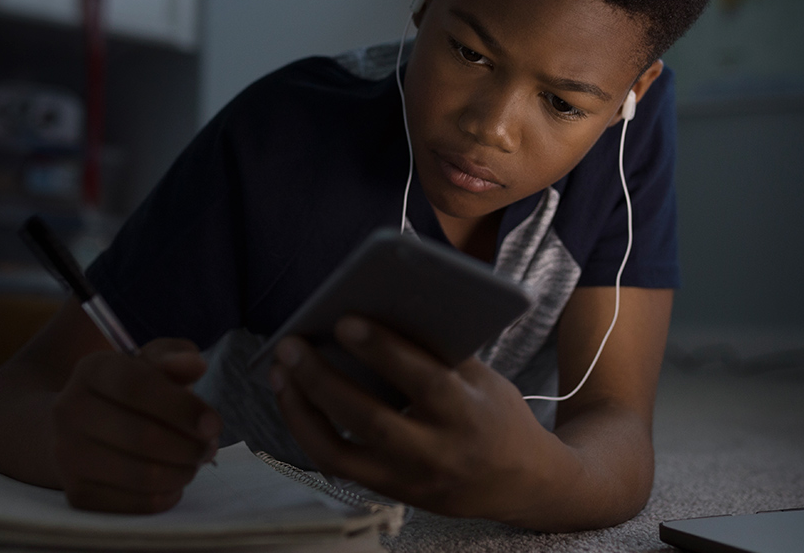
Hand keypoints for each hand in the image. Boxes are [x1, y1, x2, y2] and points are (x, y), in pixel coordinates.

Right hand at [51, 338, 221, 512]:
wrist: (81, 427)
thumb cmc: (129, 392)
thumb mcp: (150, 363)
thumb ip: (174, 357)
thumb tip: (195, 364)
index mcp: (91, 369)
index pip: (137, 386)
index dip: (182, 407)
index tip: (214, 423)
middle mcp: (69, 411)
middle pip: (142, 437)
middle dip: (189, 446)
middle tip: (209, 446)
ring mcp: (68, 456)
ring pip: (142, 475)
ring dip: (182, 472)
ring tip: (194, 462)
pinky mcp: (77, 494)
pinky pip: (136, 504)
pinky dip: (166, 495)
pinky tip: (173, 480)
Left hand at [269, 316, 559, 520]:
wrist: (522, 485)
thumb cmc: (497, 416)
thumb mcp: (485, 380)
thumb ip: (439, 353)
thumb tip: (381, 311)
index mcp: (468, 413)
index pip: (422, 380)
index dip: (383, 350)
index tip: (346, 320)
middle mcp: (436, 452)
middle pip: (370, 419)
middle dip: (323, 380)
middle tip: (292, 344)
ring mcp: (408, 479)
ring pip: (340, 452)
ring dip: (301, 410)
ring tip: (281, 372)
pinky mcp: (390, 493)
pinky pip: (337, 465)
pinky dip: (309, 431)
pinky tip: (294, 400)